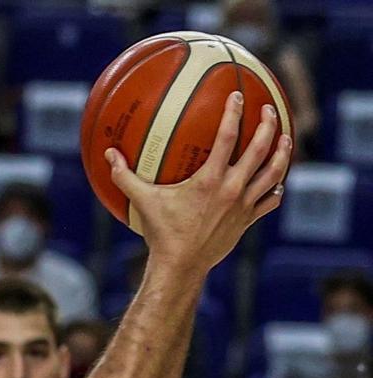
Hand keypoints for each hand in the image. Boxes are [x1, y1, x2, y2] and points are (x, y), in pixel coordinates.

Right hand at [106, 91, 291, 275]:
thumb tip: (108, 153)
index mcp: (210, 179)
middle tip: (270, 109)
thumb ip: (124, 176)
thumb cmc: (161, 231)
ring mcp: (244, 205)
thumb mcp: (142, 201)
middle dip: (269, 125)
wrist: (182, 265)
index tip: (237, 95)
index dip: (234, 113)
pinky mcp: (247, 221)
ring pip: (273, 173)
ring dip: (282, 153)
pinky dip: (275, 189)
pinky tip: (277, 182)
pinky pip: (269, 201)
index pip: (227, 137)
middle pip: (260, 150)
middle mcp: (232, 189)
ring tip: (285, 138)